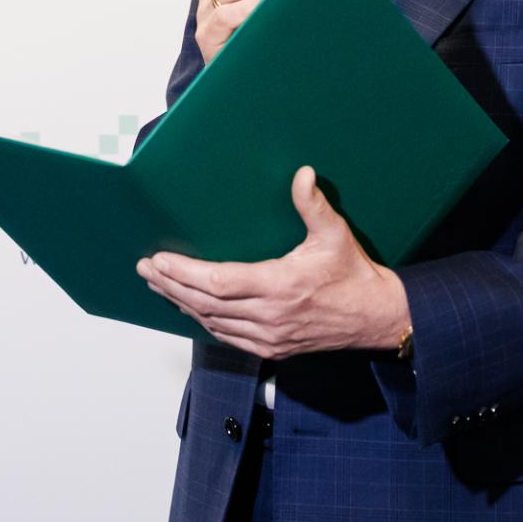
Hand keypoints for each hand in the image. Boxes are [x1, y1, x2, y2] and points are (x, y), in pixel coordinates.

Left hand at [135, 167, 409, 359]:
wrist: (378, 318)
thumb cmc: (355, 275)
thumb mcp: (335, 235)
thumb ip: (313, 205)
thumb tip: (302, 173)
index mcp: (280, 287)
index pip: (218, 283)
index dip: (183, 273)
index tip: (158, 260)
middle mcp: (270, 316)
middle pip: (205, 303)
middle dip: (170, 285)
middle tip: (144, 269)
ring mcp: (270, 336)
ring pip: (211, 322)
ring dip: (181, 303)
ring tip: (157, 284)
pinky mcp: (273, 348)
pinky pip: (227, 337)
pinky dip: (203, 321)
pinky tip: (188, 307)